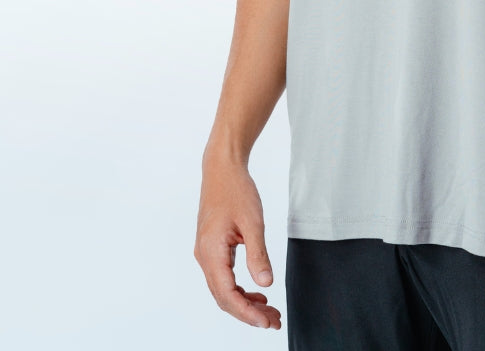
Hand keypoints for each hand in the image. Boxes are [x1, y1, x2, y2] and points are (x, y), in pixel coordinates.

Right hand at [194, 156, 281, 329]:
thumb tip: (266, 284)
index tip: (266, 322)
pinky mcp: (212, 249)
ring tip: (269, 311)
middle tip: (274, 321)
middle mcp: (204, 257)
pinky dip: (240, 289)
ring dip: (245, 303)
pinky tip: (258, 291)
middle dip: (248, 313)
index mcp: (211, 252)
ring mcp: (206, 253)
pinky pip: (224, 277)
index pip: (227, 294)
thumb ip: (258, 254)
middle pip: (224, 297)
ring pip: (223, 289)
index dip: (246, 313)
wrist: (222, 168)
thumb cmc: (236, 190)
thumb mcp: (252, 221)